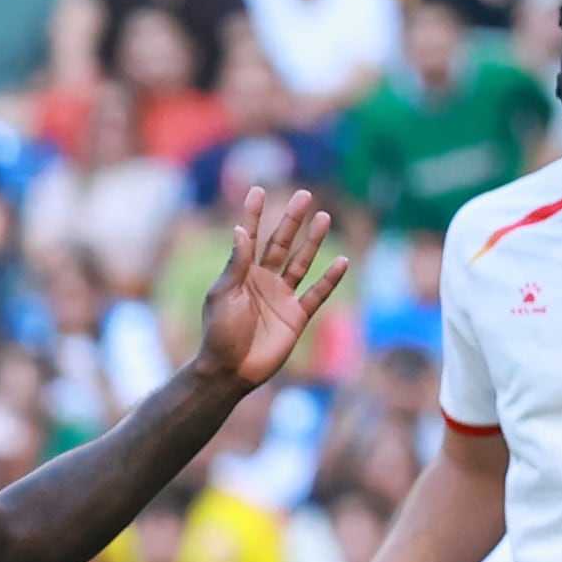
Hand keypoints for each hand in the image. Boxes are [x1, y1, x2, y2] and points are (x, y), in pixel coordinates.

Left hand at [195, 186, 348, 387]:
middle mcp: (263, 281)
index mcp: (241, 274)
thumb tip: (239, 230)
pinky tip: (342, 261)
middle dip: (291, 220)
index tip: (258, 190)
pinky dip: (330, 279)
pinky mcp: (296, 317)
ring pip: (301, 263)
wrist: (231, 370)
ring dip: (312, 242)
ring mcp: (281, 298)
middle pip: (281, 244)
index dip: (253, 215)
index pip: (249, 238)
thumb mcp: (223, 294)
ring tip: (323, 217)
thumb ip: (236, 263)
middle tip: (304, 195)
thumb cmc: (219, 333)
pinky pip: (317, 294)